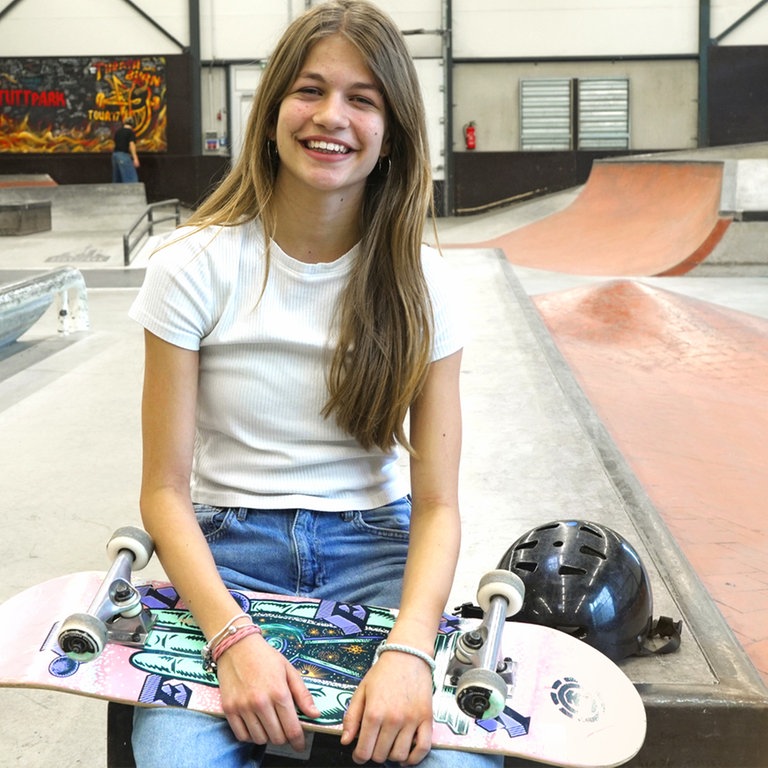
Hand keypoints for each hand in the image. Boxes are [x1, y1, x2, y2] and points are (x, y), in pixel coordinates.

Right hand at [217, 632, 320, 751]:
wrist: (237, 646)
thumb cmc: (265, 657)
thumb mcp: (289, 670)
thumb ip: (303, 694)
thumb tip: (315, 714)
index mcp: (279, 692)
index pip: (292, 729)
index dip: (298, 741)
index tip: (300, 745)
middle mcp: (261, 702)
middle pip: (277, 737)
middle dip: (284, 737)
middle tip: (284, 728)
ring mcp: (243, 707)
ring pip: (260, 739)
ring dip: (267, 736)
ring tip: (270, 723)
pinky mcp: (229, 709)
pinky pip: (242, 735)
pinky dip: (250, 735)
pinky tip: (256, 724)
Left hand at [340, 648, 433, 764]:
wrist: (408, 655)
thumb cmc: (383, 672)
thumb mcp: (362, 690)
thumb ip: (351, 717)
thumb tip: (346, 741)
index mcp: (374, 712)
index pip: (364, 751)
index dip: (359, 756)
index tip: (359, 753)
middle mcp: (393, 719)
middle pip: (380, 755)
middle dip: (374, 753)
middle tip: (374, 743)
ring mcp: (411, 720)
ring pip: (400, 755)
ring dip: (392, 755)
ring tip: (388, 745)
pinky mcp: (427, 719)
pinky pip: (423, 749)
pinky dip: (414, 758)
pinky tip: (406, 755)